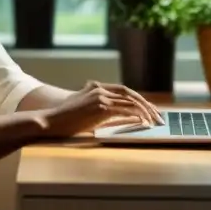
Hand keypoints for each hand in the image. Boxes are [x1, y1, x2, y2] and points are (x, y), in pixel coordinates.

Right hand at [40, 81, 163, 138]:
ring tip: (155, 121)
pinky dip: (136, 115)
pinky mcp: (100, 106)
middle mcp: (99, 88)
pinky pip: (123, 109)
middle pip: (130, 93)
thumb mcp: (87, 111)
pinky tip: (143, 122)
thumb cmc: (67, 120)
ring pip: (129, 101)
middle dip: (147, 104)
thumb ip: (103, 110)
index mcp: (96, 87)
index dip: (139, 100)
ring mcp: (100, 96)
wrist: (52, 120)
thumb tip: (124, 116)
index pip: (124, 91)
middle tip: (158, 116)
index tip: (151, 110)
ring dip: (145, 111)